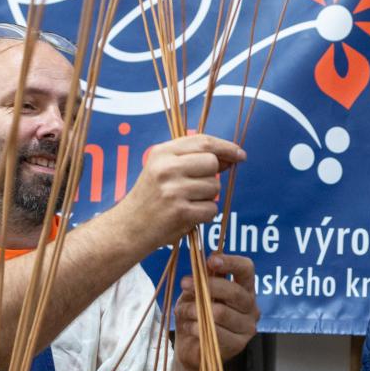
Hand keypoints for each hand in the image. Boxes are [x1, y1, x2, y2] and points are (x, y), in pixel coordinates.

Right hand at [123, 134, 244, 247]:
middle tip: (196, 188)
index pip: (203, 142)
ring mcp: (174, 191)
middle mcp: (167, 168)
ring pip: (214, 188)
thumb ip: (192, 160)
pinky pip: (211, 209)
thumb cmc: (150, 198)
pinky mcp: (181, 213)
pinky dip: (205, 215)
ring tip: (187, 203)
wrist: (129, 228)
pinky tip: (188, 216)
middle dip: (212, 177)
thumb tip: (229, 158)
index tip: (240, 154)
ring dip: (207, 198)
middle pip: (212, 164)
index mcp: (162, 153)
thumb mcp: (162, 170)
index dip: (226, 147)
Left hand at [173, 253, 259, 368]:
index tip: (211, 261)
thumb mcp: (195, 292)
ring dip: (195, 309)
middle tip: (185, 283)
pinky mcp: (238, 345)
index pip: (247, 269)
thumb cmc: (195, 316)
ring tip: (184, 311)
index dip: (231, 262)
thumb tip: (205, 258)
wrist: (190, 349)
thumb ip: (203, 278)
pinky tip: (189, 327)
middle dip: (206, 286)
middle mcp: (251, 307)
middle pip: (234, 291)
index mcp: (244, 289)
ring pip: (221, 312)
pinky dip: (196, 327)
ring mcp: (247, 327)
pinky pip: (216, 332)